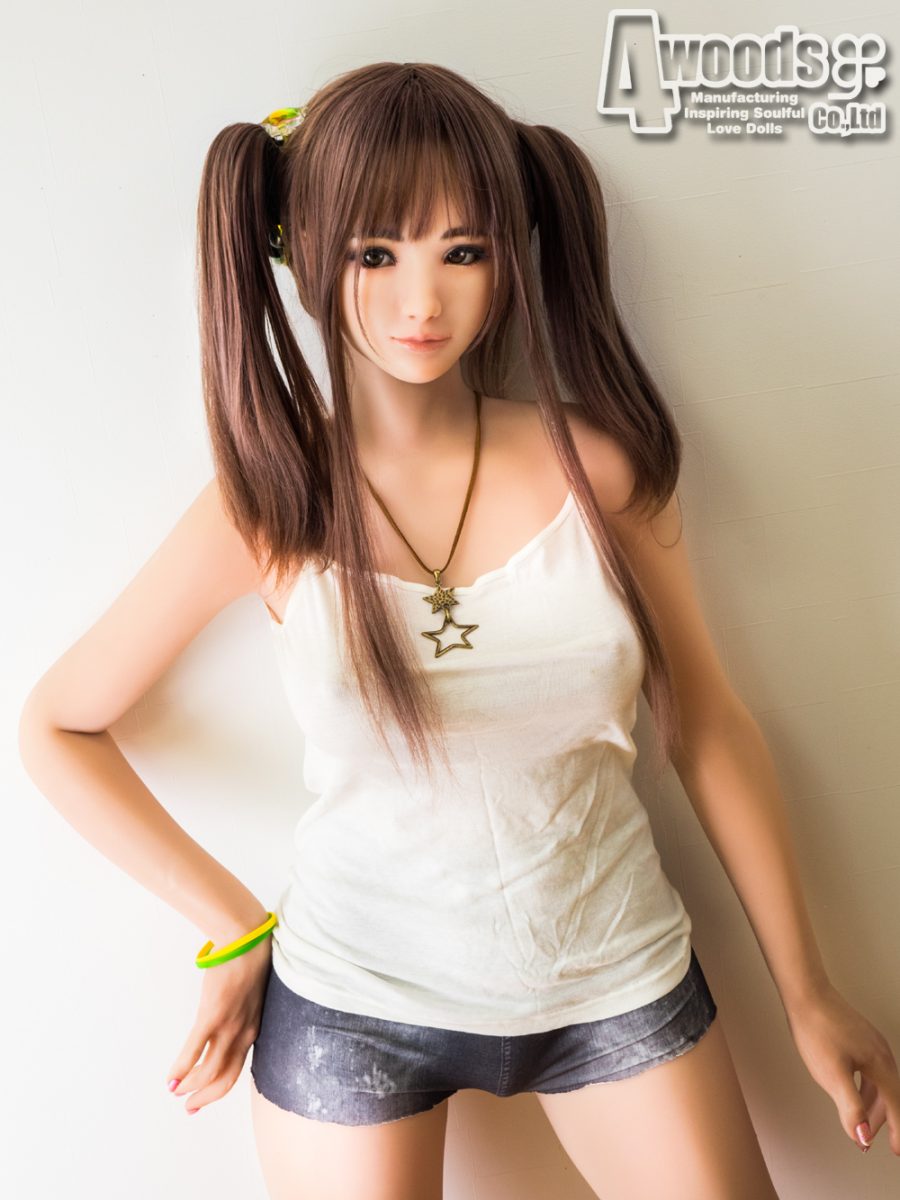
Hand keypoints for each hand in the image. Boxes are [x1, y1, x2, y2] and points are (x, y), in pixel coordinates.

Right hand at [166, 936, 271, 1114]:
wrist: (247, 940)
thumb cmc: (249, 962)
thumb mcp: (251, 996)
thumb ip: (240, 1014)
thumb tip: (223, 1025)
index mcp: (253, 1030)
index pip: (236, 1070)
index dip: (218, 1089)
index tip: (202, 1098)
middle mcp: (244, 1034)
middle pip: (225, 1079)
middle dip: (205, 1097)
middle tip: (188, 1106)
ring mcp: (228, 1026)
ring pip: (209, 1072)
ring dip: (190, 1087)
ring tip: (175, 1091)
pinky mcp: (213, 1015)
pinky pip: (195, 1051)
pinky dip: (181, 1069)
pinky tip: (170, 1079)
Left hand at [785, 982, 899, 1155]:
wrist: (805, 993)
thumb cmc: (817, 1029)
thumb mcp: (832, 1075)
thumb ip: (851, 1107)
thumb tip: (862, 1137)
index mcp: (880, 1065)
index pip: (896, 1105)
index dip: (897, 1131)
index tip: (896, 1150)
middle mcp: (881, 1054)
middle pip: (890, 1096)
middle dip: (881, 1122)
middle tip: (869, 1142)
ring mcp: (871, 1044)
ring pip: (879, 1084)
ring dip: (872, 1106)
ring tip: (859, 1123)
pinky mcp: (859, 1038)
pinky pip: (870, 1071)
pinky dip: (865, 1088)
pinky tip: (854, 1093)